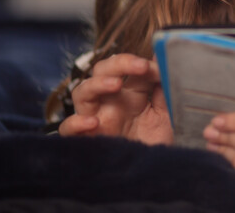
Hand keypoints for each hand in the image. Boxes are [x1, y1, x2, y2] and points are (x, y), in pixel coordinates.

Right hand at [58, 54, 173, 144]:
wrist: (152, 176)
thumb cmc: (156, 144)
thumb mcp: (167, 115)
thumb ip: (165, 90)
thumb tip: (165, 58)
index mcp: (130, 94)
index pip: (128, 68)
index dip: (141, 62)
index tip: (159, 68)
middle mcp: (110, 103)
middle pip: (102, 71)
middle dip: (118, 63)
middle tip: (140, 66)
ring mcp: (96, 120)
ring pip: (82, 92)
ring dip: (96, 84)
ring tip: (115, 84)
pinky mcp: (86, 141)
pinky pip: (68, 130)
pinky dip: (76, 123)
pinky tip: (93, 122)